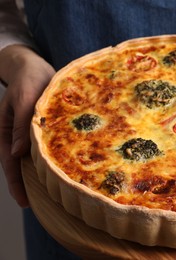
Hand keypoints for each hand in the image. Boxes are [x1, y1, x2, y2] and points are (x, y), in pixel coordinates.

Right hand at [0, 45, 54, 206]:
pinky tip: (67, 167)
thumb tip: (16, 153)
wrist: (37, 67)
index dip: (16, 183)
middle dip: (32, 185)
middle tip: (47, 204)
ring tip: (58, 192)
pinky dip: (55, 158)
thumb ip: (21, 124)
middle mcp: (20, 136)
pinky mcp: (47, 129)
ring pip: (38, 158)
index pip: (10, 163)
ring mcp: (33, 133)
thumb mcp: (24, 99)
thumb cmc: (28, 79)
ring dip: (45, 173)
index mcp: (7, 132)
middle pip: (24, 165)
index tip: (24, 202)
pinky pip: (50, 147)